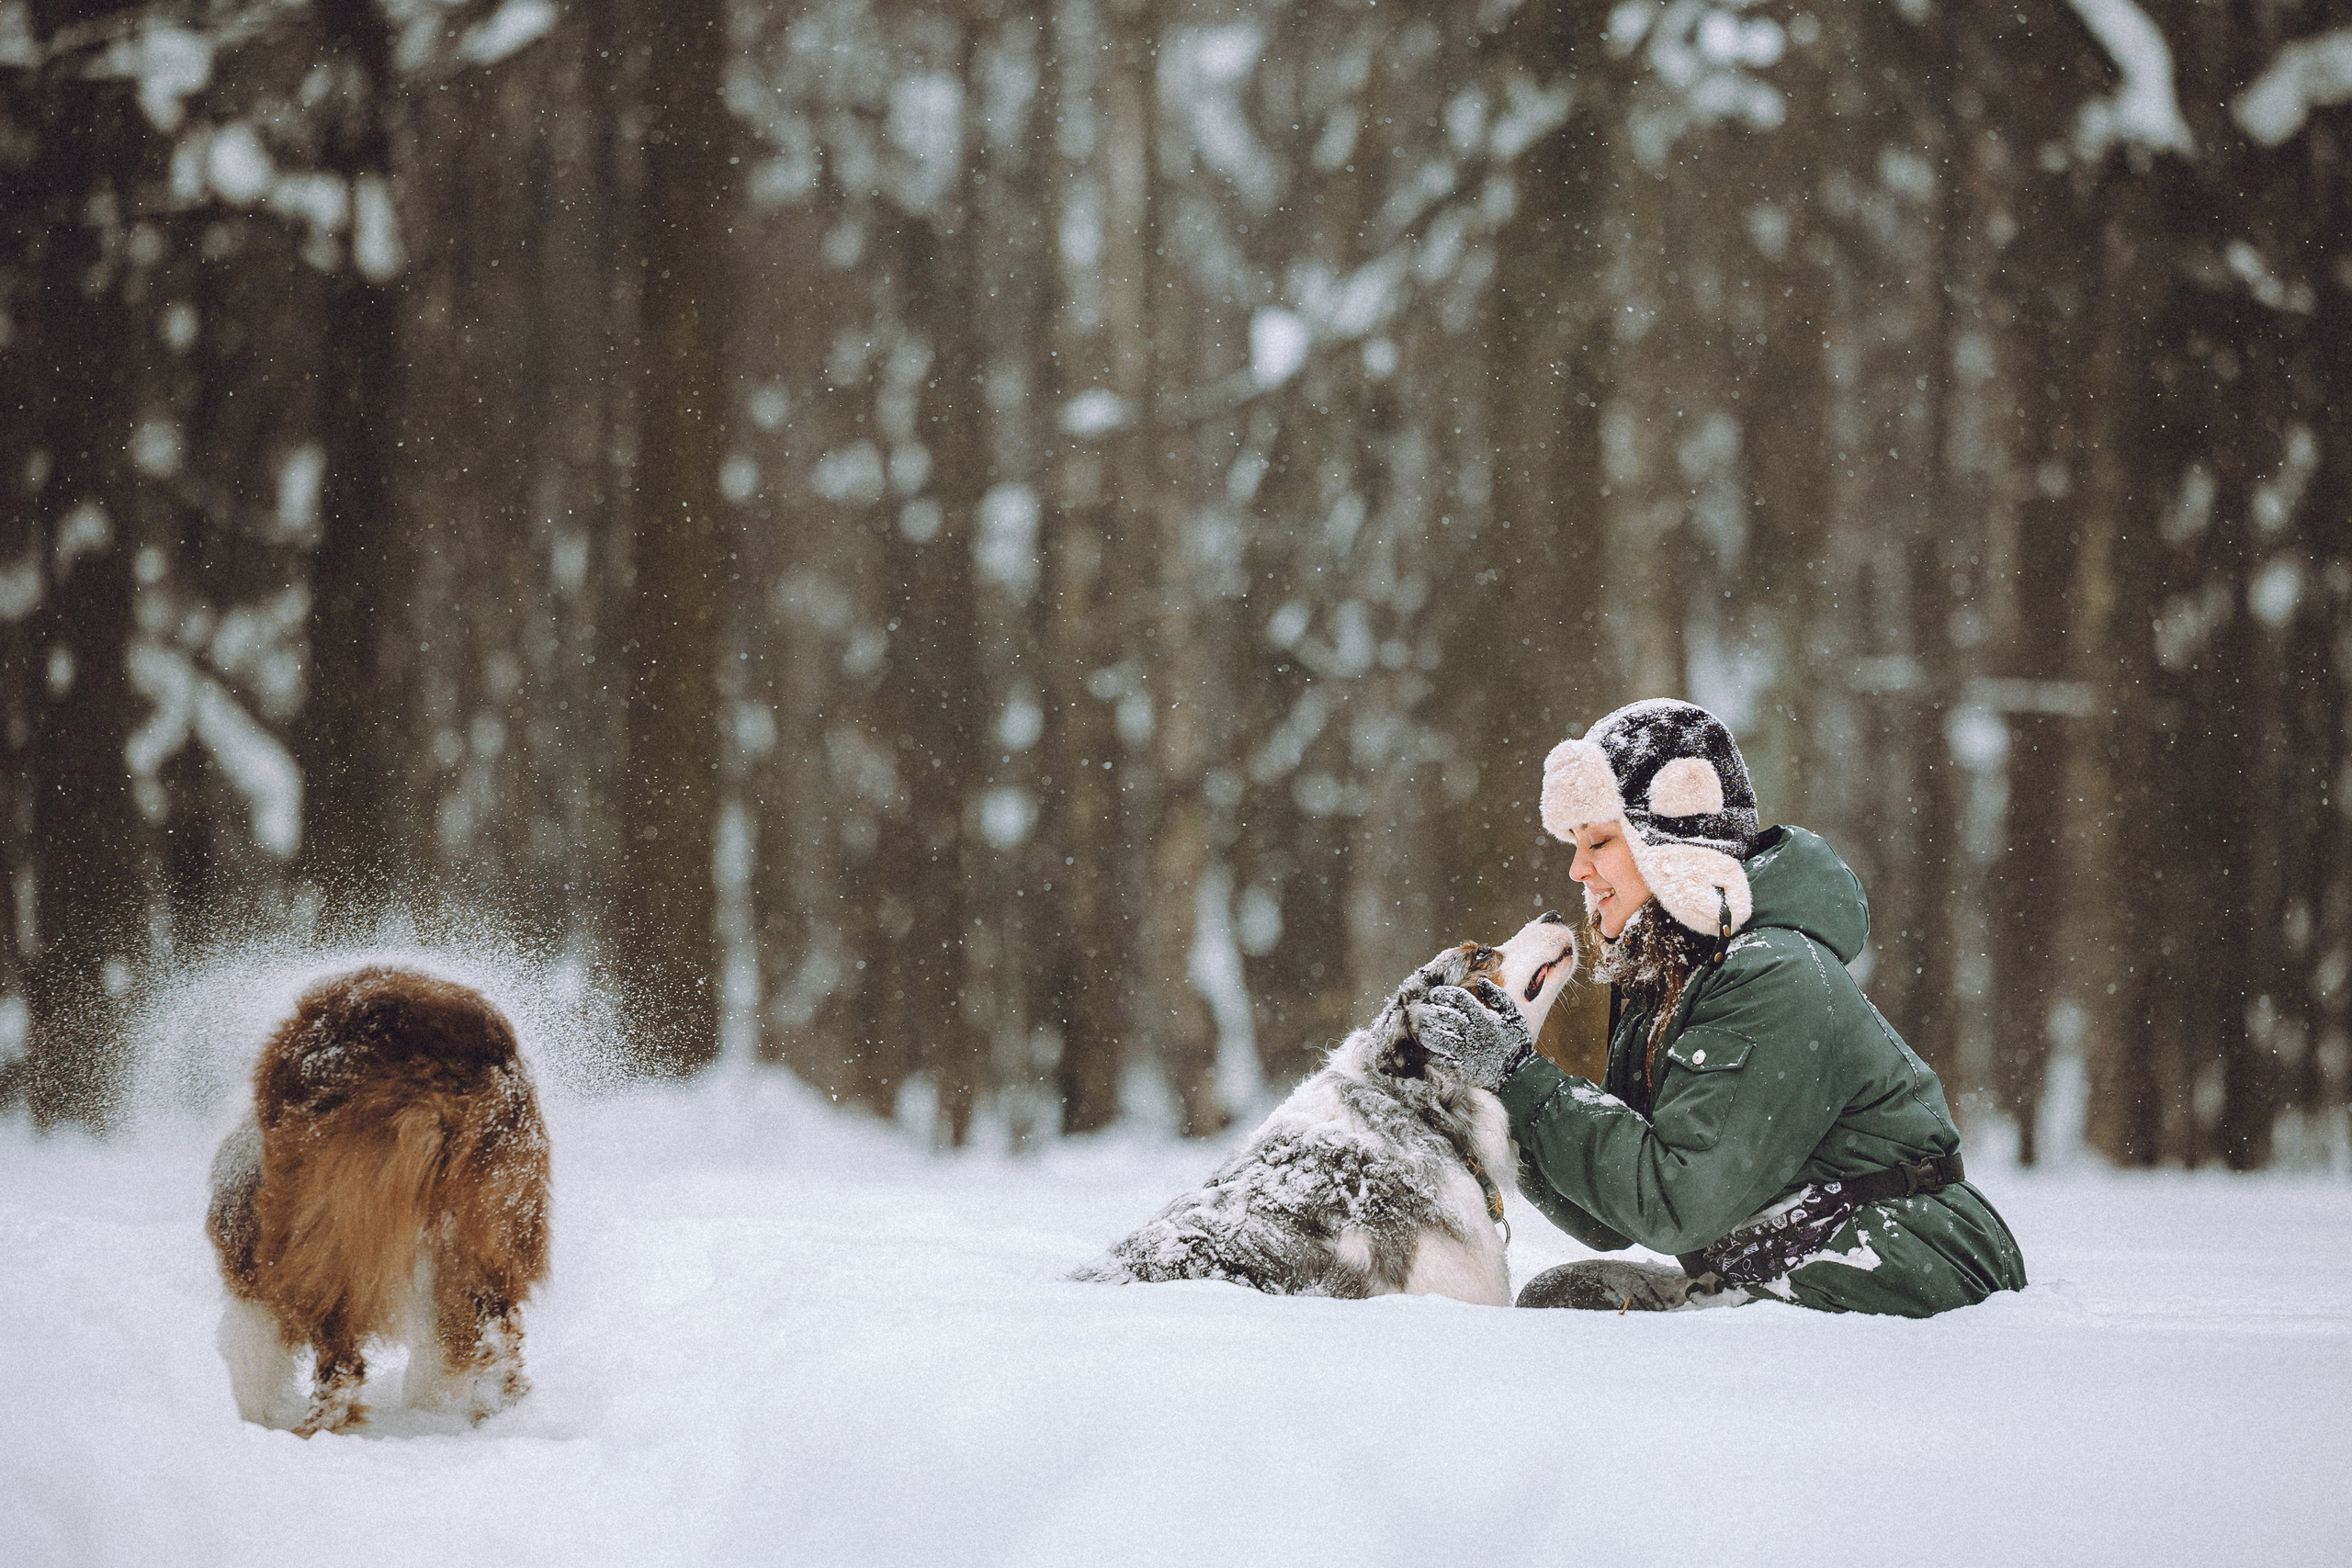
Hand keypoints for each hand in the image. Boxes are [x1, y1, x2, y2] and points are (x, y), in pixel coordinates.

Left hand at [1407, 979, 1535, 1091]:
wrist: (1518, 1073)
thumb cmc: (1515, 1041)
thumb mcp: (1513, 1015)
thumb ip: (1498, 996)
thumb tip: (1482, 981)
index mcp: (1484, 1018)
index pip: (1458, 998)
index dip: (1443, 993)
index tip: (1434, 995)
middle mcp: (1472, 1033)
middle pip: (1443, 1016)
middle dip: (1429, 1010)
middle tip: (1424, 1010)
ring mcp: (1465, 1052)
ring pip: (1436, 1037)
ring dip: (1426, 1031)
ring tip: (1424, 1028)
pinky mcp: (1461, 1069)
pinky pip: (1438, 1059)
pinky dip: (1431, 1052)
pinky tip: (1430, 1048)